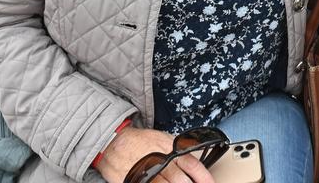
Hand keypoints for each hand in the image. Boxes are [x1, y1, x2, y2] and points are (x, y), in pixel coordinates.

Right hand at [95, 127, 214, 182]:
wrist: (114, 142)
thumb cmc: (141, 142)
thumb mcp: (164, 139)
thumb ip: (180, 152)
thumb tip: (196, 167)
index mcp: (170, 149)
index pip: (193, 165)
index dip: (204, 177)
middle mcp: (160, 161)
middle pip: (181, 180)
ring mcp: (147, 172)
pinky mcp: (134, 181)